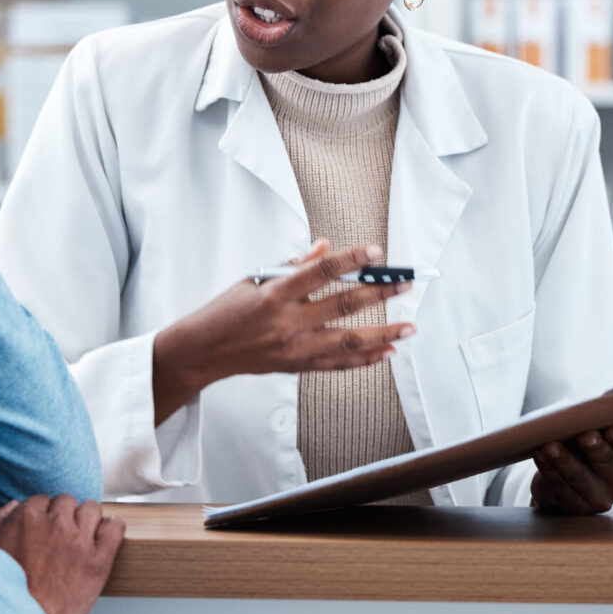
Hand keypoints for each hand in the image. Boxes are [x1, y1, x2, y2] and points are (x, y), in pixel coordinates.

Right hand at [0, 495, 124, 613]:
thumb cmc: (0, 593)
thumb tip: (12, 505)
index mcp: (26, 517)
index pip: (43, 500)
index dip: (43, 517)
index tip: (43, 533)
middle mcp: (55, 523)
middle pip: (68, 503)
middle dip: (64, 518)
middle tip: (60, 541)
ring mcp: (78, 541)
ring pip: (92, 510)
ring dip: (87, 522)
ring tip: (80, 541)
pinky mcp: (98, 561)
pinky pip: (115, 528)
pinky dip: (112, 529)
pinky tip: (104, 540)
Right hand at [150, 240, 416, 424]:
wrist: (203, 351)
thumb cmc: (226, 310)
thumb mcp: (255, 278)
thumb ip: (293, 264)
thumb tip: (326, 247)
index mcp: (274, 294)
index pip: (320, 272)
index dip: (350, 260)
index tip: (375, 252)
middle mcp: (287, 322)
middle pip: (343, 306)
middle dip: (379, 293)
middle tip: (405, 284)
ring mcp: (294, 348)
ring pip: (348, 342)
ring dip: (383, 333)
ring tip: (409, 326)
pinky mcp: (297, 366)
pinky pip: (338, 364)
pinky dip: (365, 359)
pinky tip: (387, 351)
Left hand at [530, 426, 612, 514]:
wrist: (567, 482)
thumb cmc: (583, 450)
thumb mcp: (595, 437)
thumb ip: (596, 426)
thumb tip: (586, 410)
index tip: (611, 429)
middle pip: (606, 462)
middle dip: (594, 448)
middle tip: (584, 436)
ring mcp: (600, 499)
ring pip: (580, 477)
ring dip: (563, 459)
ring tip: (549, 445)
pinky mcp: (576, 507)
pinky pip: (560, 486)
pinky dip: (548, 469)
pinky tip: (540, 455)